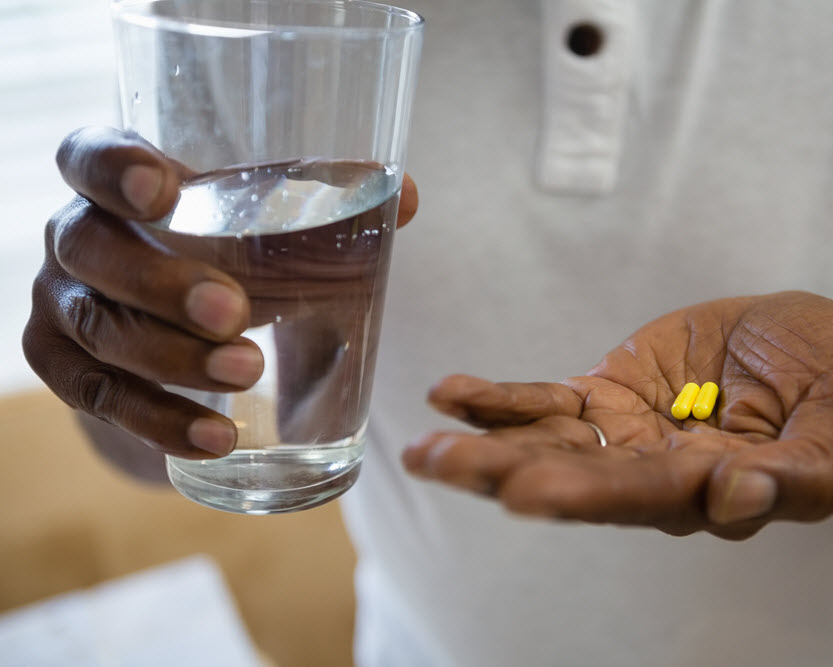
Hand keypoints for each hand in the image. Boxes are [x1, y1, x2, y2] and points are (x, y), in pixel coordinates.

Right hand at [23, 126, 417, 459]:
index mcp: (118, 185)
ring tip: (248, 373)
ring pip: (99, 331)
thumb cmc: (228, 262)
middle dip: (162, 283)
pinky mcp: (68, 371)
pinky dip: (159, 421)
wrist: (176, 336)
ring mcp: (62, 306)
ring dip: (173, 359)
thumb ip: (329, 209)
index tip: (161, 190)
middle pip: (91, 250)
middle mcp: (77, 238)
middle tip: (235, 312)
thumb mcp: (267, 231)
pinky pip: (102, 400)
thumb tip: (406, 195)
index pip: (89, 156)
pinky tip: (215, 439)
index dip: (112, 168)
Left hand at [403, 292, 832, 539]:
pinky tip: (449, 395)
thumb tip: (735, 501)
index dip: (591, 495)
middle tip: (442, 465)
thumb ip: (804, 474)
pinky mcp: (607, 396)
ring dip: (483, 445)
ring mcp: (625, 437)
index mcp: (717, 492)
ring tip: (423, 448)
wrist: (807, 342)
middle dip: (504, 475)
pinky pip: (546, 403)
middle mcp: (657, 476)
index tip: (532, 492)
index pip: (647, 499)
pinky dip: (498, 400)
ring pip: (547, 447)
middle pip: (574, 481)